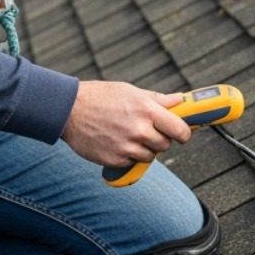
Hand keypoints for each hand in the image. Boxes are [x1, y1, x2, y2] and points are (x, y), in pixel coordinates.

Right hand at [61, 81, 190, 167]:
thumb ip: (158, 100)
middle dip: (160, 139)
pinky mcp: (115, 160)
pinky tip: (116, 141)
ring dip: (144, 148)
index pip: (180, 130)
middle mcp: (140, 130)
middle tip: (147, 130)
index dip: (184, 133)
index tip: (181, 133)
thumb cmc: (102, 97)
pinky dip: (128, 155)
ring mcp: (127, 147)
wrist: (70, 111)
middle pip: (166, 145)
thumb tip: (181, 100)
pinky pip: (132, 162)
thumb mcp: (131, 91)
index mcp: (147, 110)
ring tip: (128, 134)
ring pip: (150, 156)